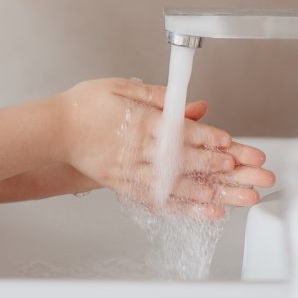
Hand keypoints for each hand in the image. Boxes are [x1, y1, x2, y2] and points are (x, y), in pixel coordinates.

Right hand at [57, 78, 274, 218]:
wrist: (53, 130)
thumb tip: (184, 100)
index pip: (181, 131)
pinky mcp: (122, 185)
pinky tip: (203, 211)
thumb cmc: (83, 105)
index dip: (208, 138)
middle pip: (184, 160)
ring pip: (173, 184)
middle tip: (243, 172)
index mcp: (140, 121)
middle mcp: (137, 148)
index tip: (230, 144)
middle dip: (216, 166)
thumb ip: (154, 94)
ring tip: (230, 199)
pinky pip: (156, 199)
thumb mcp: (120, 87)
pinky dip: (181, 207)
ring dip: (204, 191)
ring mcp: (129, 170)